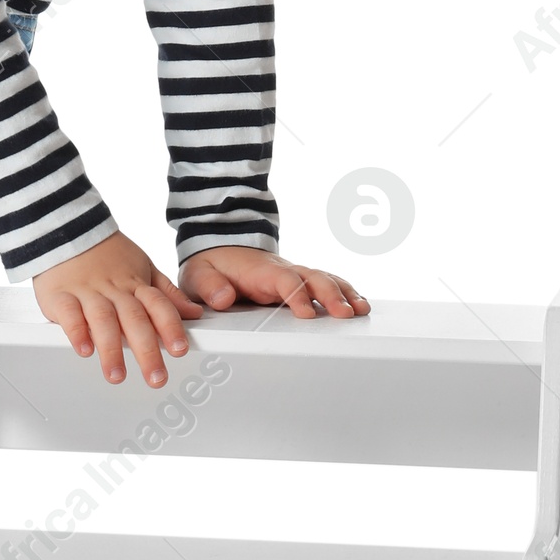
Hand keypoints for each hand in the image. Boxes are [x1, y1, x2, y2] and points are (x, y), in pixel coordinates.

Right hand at [32, 230, 203, 387]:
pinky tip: (84, 350)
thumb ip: (167, 293)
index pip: (158, 306)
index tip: (180, 349)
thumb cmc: (107, 254)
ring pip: (103, 319)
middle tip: (156, 377)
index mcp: (136, 284)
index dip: (170, 327)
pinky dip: (76, 331)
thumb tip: (193, 313)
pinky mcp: (60, 295)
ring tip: (117, 374)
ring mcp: (87, 291)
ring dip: (111, 348)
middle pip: (134, 319)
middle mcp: (114, 289)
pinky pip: (69, 313)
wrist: (67, 229)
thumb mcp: (143, 268)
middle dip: (147, 350)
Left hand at [178, 246, 369, 319]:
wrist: (218, 245)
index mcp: (260, 271)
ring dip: (344, 293)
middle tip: (345, 314)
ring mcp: (294, 274)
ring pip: (325, 279)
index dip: (296, 296)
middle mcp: (282, 270)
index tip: (306, 314)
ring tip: (361, 309)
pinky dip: (344, 291)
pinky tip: (359, 304)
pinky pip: (326, 282)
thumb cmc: (212, 264)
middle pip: (312, 278)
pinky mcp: (299, 281)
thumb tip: (223, 298)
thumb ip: (209, 286)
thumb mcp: (198, 274)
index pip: (283, 281)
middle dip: (331, 295)